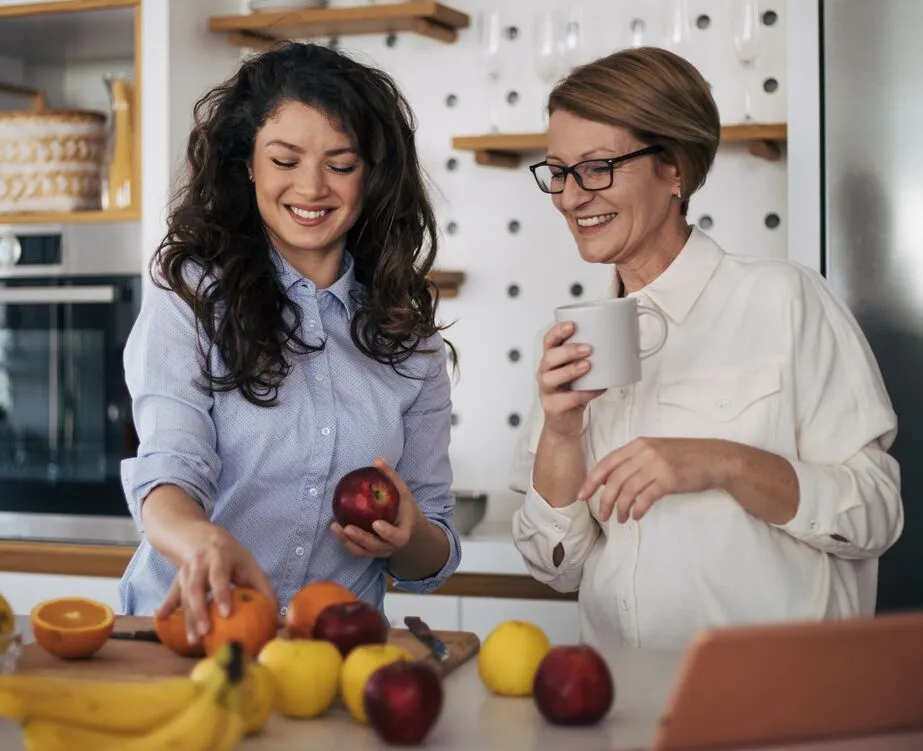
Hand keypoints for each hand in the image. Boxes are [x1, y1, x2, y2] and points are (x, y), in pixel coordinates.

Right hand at [154, 522, 276, 645]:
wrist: (201, 536)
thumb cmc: (231, 555)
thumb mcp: (248, 563)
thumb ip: (263, 586)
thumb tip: (278, 614)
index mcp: (219, 556)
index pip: (220, 576)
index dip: (222, 594)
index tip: (227, 613)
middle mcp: (200, 563)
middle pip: (196, 588)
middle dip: (200, 611)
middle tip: (206, 632)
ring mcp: (186, 571)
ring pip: (184, 595)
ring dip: (187, 618)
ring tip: (193, 640)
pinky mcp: (178, 579)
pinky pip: (171, 594)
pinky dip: (166, 606)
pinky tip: (160, 618)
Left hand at [330, 457, 422, 558]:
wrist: (406, 525)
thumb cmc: (403, 507)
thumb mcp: (401, 491)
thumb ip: (390, 477)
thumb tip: (378, 460)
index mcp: (403, 533)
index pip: (397, 537)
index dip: (387, 533)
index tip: (376, 523)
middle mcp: (390, 546)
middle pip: (376, 546)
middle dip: (361, 538)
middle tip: (348, 528)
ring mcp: (379, 551)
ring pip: (362, 551)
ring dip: (347, 541)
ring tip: (335, 527)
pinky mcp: (368, 551)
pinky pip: (356, 550)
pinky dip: (344, 541)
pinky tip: (335, 528)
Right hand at [537, 321, 606, 438]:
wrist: (564, 423)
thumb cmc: (572, 393)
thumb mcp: (579, 374)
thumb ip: (590, 359)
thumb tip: (620, 343)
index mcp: (551, 361)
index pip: (548, 341)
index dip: (557, 331)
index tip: (572, 324)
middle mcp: (545, 374)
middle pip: (549, 358)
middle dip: (568, 351)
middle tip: (588, 348)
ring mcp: (547, 391)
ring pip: (551, 377)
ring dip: (570, 370)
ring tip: (588, 366)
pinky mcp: (553, 407)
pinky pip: (568, 399)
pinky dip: (585, 393)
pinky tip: (598, 388)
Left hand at [577, 437, 725, 522]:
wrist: (715, 458)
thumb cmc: (683, 457)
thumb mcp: (655, 451)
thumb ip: (633, 461)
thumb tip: (609, 481)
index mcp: (638, 444)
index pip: (607, 462)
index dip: (592, 480)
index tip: (582, 495)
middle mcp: (645, 453)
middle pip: (615, 479)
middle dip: (604, 500)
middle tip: (602, 515)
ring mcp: (657, 465)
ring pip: (628, 490)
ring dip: (621, 508)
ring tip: (621, 519)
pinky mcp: (669, 479)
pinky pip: (646, 498)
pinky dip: (638, 509)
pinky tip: (637, 516)